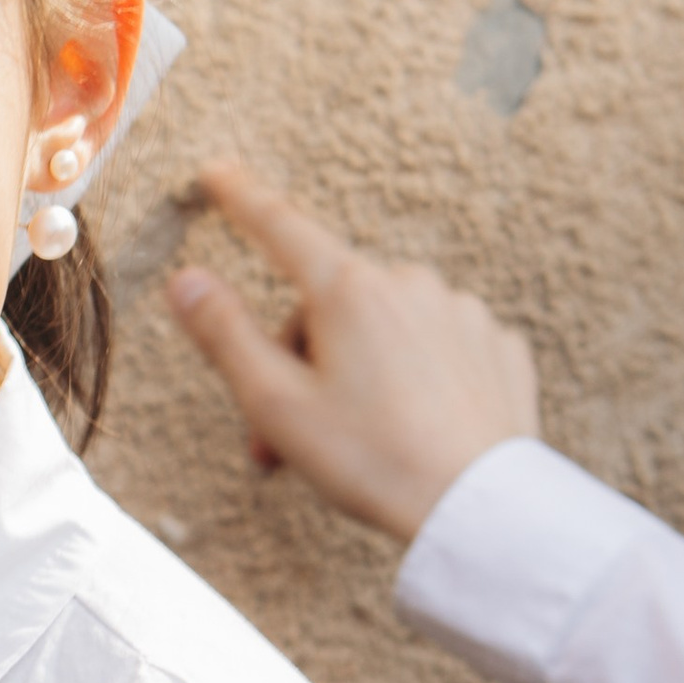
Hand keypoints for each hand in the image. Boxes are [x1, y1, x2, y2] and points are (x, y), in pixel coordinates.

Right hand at [167, 162, 538, 542]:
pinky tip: (413, 427)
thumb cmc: (373, 461)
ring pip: (383, 329)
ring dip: (356, 372)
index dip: (241, 199)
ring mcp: (460, 312)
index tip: (217, 173)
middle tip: (280, 439)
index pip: (281, 227)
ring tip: (354, 442)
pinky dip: (414, 378)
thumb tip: (185, 279)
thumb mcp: (276, 403)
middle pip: (327, 305)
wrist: (478, 509)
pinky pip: (436, 348)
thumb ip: (224, 333)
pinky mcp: (497, 347)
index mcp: (348, 290)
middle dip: (297, 361)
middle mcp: (408, 284)